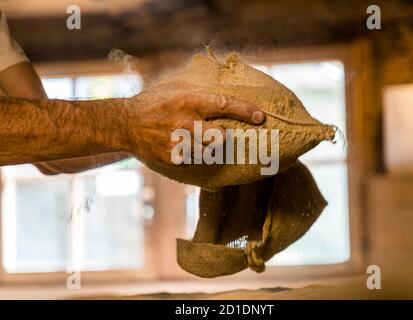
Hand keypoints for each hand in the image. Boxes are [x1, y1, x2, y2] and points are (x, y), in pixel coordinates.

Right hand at [126, 81, 265, 165]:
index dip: (245, 111)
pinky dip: (195, 155)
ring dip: (209, 147)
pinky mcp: (172, 158)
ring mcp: (178, 143)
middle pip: (220, 136)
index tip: (260, 117)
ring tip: (194, 141)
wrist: (126, 124)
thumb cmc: (155, 102)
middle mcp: (185, 122)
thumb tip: (228, 92)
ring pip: (210, 152)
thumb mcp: (176, 87)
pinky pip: (195, 160)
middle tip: (218, 134)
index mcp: (188, 100)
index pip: (223, 104)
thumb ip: (200, 90)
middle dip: (224, 136)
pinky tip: (181, 147)